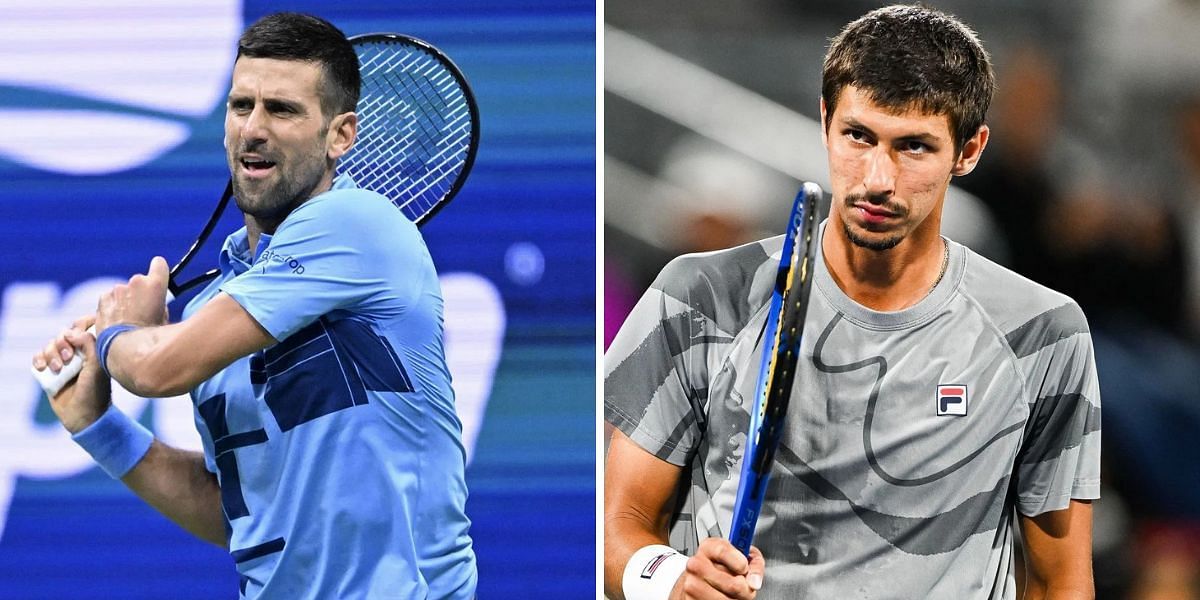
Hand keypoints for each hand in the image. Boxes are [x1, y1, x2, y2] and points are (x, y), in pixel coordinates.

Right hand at [32, 315, 111, 433]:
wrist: (82, 415)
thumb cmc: (95, 391)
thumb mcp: (97, 367)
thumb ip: (90, 345)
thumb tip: (72, 332)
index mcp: (94, 349)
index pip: (85, 326)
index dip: (79, 325)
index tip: (77, 334)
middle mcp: (79, 353)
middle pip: (64, 334)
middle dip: (62, 343)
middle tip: (67, 358)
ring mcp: (63, 361)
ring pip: (50, 345)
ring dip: (51, 354)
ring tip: (58, 369)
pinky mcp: (50, 371)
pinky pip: (39, 356)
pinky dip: (38, 359)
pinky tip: (43, 368)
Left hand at [95, 256, 169, 330]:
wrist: (122, 348)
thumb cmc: (148, 337)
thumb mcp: (164, 321)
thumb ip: (161, 306)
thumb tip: (156, 305)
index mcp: (154, 286)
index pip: (159, 264)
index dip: (159, 270)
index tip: (158, 275)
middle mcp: (135, 283)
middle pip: (140, 282)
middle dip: (140, 293)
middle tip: (141, 311)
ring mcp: (117, 290)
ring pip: (124, 292)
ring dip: (125, 301)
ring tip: (127, 320)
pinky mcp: (103, 298)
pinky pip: (111, 300)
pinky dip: (113, 307)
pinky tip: (115, 321)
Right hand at [671, 538, 764, 598]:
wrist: (697, 579)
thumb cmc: (721, 567)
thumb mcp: (739, 556)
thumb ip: (753, 563)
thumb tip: (754, 581)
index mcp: (708, 547)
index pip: (724, 552)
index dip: (740, 564)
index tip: (745, 569)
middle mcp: (696, 565)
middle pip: (733, 584)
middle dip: (745, 589)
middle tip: (743, 586)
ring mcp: (691, 584)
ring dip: (735, 599)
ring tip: (732, 592)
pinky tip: (722, 596)